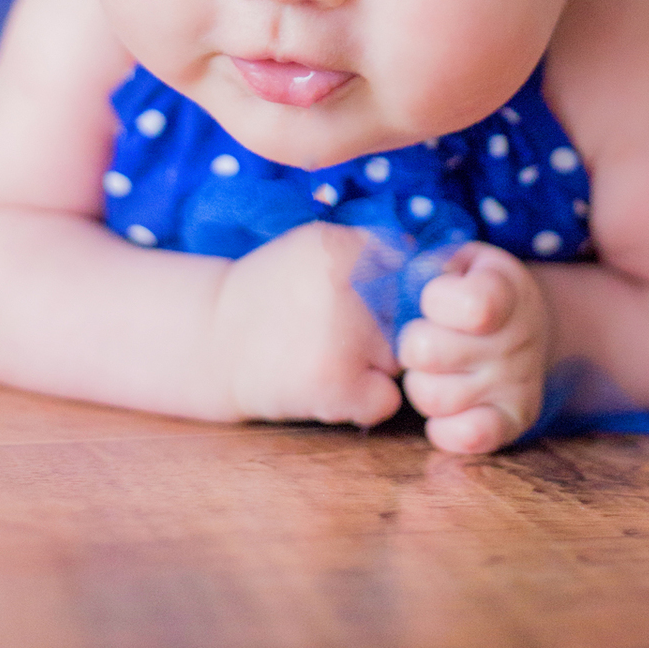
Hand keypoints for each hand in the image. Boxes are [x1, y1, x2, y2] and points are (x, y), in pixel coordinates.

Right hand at [211, 220, 401, 427]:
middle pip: (408, 317)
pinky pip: (386, 399)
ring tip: (333, 356)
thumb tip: (437, 266)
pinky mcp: (335, 385)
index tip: (368, 298)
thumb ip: (371, 248)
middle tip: (342, 332)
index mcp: (339, 247)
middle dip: (388, 327)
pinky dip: (366, 401)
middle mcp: (344, 285)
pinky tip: (333, 387)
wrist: (211, 343)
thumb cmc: (272, 293)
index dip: (395, 288)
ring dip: (378, 364)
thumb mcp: (314, 247)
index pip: (409, 269)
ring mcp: (342, 337)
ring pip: (401, 359)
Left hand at [397, 243, 548, 453]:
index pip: (471, 305)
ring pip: (433, 398)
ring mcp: (518, 383)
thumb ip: (429, 262)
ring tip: (432, 369)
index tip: (433, 297)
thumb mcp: (460, 261)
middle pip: (428, 353)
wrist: (523, 324)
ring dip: (418, 384)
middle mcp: (518, 340)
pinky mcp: (514, 421)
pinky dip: (443, 428)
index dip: (435, 300)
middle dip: (411, 344)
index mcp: (506, 289)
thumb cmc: (474, 287)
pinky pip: (468, 438)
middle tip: (422, 336)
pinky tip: (443, 408)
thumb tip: (393, 276)